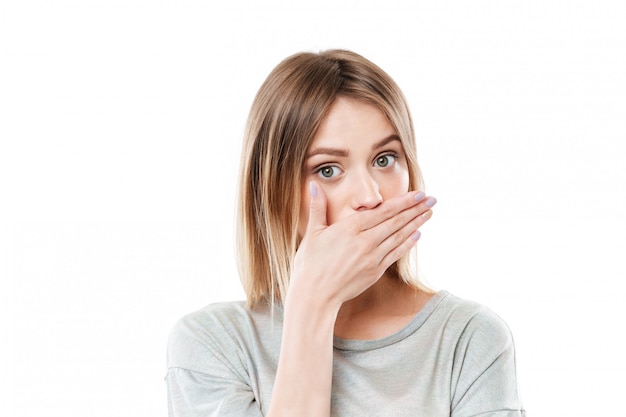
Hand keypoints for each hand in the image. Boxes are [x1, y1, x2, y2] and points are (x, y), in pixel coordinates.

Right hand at [288, 181, 435, 309]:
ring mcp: (372, 257)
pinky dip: (407, 243)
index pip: (384, 211)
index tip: (419, 194)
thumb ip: (317, 208)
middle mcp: (365, 241)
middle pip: (396, 222)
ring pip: (399, 236)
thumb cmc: (310, 264)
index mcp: (350, 228)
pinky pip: (395, 254)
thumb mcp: (312, 233)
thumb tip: (314, 185)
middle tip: (432, 199)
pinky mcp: (375, 272)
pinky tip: (417, 235)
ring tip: (429, 213)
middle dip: (416, 209)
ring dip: (416, 223)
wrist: (315, 296)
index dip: (404, 202)